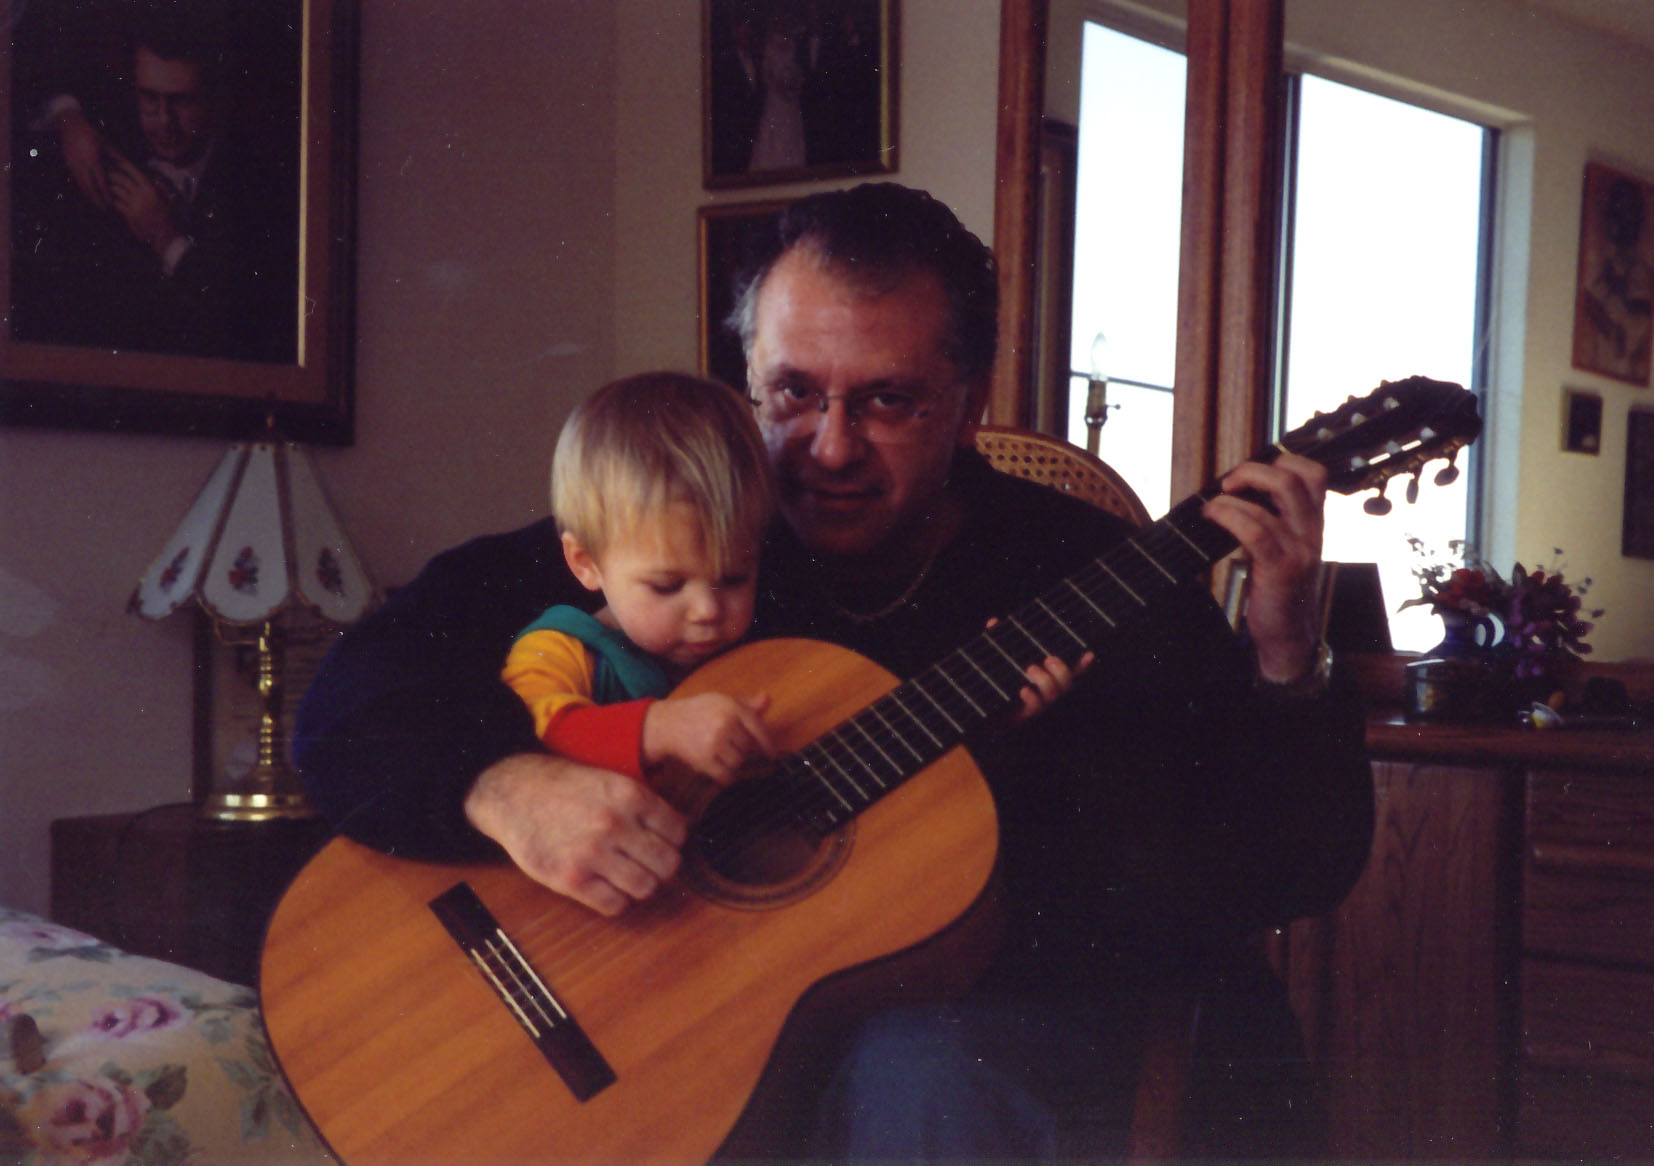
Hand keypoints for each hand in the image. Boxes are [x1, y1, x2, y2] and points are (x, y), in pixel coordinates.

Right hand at [54, 107, 109, 209]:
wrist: (70, 125)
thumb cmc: (92, 134)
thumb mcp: (107, 144)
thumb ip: (117, 157)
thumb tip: (131, 168)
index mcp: (94, 159)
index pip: (101, 182)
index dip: (106, 195)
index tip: (113, 204)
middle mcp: (82, 164)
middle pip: (90, 188)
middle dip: (98, 200)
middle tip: (105, 211)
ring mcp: (73, 164)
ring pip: (82, 185)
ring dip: (89, 197)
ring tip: (97, 206)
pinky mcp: (68, 164)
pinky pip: (76, 180)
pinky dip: (83, 189)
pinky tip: (89, 195)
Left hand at [105, 151, 183, 256]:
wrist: (166, 235)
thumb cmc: (169, 217)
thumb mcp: (169, 201)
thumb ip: (162, 188)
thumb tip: (155, 179)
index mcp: (151, 190)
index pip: (135, 173)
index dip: (124, 165)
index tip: (117, 160)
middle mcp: (141, 195)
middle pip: (122, 180)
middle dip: (113, 175)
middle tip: (108, 173)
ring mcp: (134, 205)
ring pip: (117, 191)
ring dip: (112, 188)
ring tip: (109, 186)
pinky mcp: (129, 215)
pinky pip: (117, 203)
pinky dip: (114, 201)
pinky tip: (113, 201)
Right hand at [464, 752, 687, 916]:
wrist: (513, 793)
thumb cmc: (564, 786)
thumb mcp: (610, 780)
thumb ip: (645, 803)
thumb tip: (685, 827)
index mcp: (630, 795)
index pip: (678, 832)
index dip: (672, 840)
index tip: (660, 843)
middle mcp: (615, 824)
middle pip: (668, 864)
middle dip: (662, 867)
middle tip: (647, 864)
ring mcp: (592, 853)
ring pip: (645, 887)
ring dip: (640, 885)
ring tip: (627, 875)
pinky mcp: (570, 879)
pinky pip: (614, 905)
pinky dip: (616, 900)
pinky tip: (606, 886)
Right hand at [642, 692, 775, 783]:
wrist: (669, 723)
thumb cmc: (700, 711)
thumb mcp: (722, 702)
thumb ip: (747, 705)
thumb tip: (767, 699)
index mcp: (732, 707)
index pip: (759, 728)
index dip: (768, 743)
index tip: (772, 754)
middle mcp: (725, 724)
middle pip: (748, 747)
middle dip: (741, 749)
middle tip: (728, 745)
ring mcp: (714, 742)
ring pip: (738, 762)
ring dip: (732, 761)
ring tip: (720, 752)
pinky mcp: (704, 760)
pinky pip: (726, 775)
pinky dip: (726, 775)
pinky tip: (719, 768)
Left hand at [987, 618, 1093, 726]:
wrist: (981, 715)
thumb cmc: (993, 686)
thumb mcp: (998, 663)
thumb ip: (999, 644)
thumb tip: (994, 622)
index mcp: (1045, 681)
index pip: (1069, 672)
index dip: (1081, 665)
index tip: (1089, 653)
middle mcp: (1046, 695)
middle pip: (1066, 684)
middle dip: (1062, 671)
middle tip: (1049, 659)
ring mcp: (1037, 707)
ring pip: (1052, 696)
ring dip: (1046, 680)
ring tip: (1031, 668)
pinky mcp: (1024, 717)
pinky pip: (1033, 709)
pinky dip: (1031, 698)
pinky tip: (1024, 689)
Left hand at [1203, 451, 1327, 682]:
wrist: (1290, 637)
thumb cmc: (1280, 592)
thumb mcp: (1285, 550)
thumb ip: (1272, 522)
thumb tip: (1236, 493)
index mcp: (1314, 524)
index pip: (1315, 474)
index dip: (1284, 461)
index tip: (1253, 472)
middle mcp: (1312, 532)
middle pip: (1295, 477)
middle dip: (1254, 470)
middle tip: (1228, 484)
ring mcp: (1300, 549)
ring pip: (1276, 497)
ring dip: (1234, 495)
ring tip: (1213, 506)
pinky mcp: (1281, 568)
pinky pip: (1256, 529)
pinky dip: (1229, 516)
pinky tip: (1214, 518)